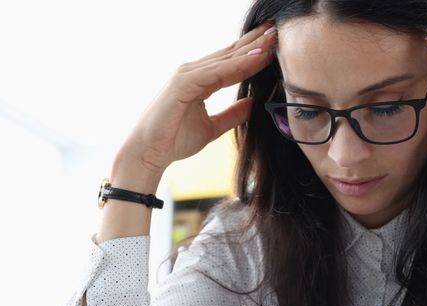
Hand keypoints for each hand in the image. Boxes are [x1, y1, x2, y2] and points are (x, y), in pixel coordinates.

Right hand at [119, 22, 277, 175]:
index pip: (231, 61)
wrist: (148, 154)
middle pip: (230, 53)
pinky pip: (217, 72)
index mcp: (200, 80)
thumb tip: (253, 104)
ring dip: (250, 49)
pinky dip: (237, 65)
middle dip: (255, 41)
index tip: (275, 43)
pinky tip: (256, 59)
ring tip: (272, 39)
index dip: (253, 51)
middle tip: (277, 29)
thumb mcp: (212, 127)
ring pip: (226, 59)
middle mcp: (193, 72)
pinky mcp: (183, 83)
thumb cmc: (173, 140)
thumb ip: (232, 115)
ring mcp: (187, 75)